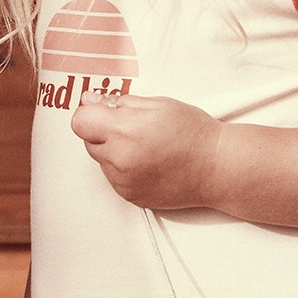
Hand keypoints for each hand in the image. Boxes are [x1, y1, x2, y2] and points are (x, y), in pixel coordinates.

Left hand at [71, 91, 221, 209]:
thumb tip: (90, 101)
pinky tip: (148, 162)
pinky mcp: (129, 196)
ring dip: (114, 151)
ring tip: (145, 147)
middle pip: (89, 141)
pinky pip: (113, 177)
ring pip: (101, 160)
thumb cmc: (193, 133)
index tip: (102, 111)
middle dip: (104, 132)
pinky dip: (123, 169)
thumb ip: (118, 102)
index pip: (80, 121)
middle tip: (133, 129)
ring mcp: (123, 181)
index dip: (91, 113)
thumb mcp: (157, 104)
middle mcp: (120, 160)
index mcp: (124, 132)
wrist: (218, 167)